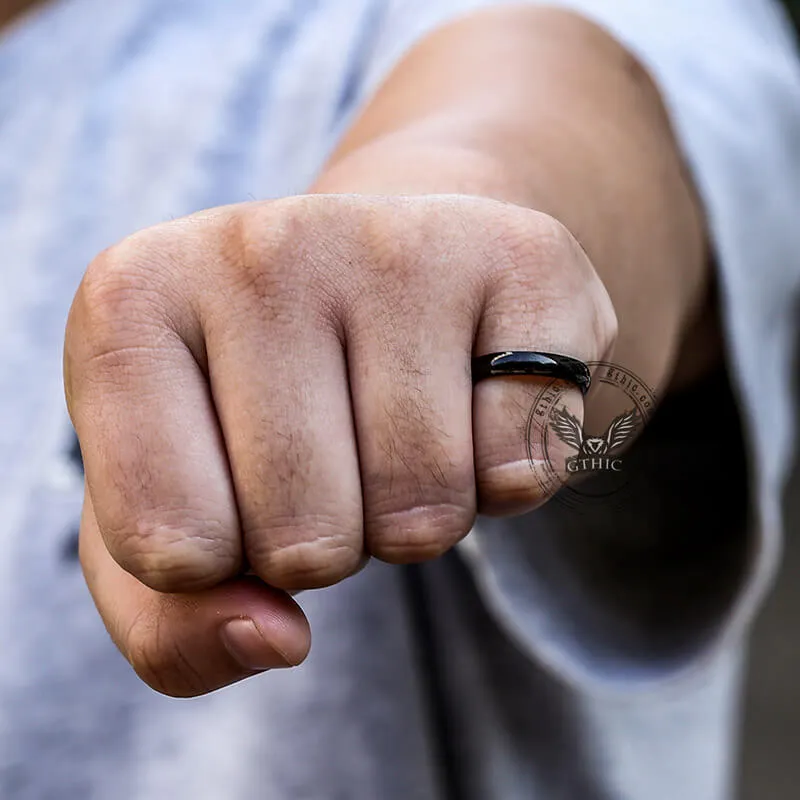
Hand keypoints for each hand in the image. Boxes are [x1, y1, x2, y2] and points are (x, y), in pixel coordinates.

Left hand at [64, 193, 615, 694]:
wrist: (387, 280)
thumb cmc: (263, 406)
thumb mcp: (175, 522)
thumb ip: (174, 626)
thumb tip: (275, 639)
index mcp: (130, 302)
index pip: (170, 550)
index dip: (218, 563)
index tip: (234, 485)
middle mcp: (259, 246)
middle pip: (304, 539)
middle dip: (329, 541)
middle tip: (333, 453)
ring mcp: (398, 240)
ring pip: (423, 511)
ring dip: (416, 515)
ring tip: (399, 425)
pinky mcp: (522, 259)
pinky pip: (523, 468)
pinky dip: (505, 477)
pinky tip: (476, 397)